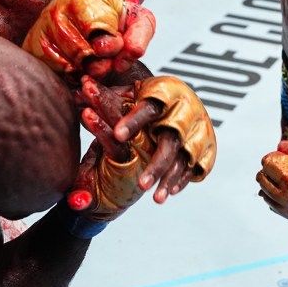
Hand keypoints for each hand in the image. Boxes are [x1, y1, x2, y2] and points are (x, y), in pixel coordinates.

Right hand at [23, 0, 154, 77]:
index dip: (111, 47)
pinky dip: (67, 73)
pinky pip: (51, 68)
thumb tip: (131, 53)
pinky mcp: (33, 42)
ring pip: (64, 64)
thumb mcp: (137, 19)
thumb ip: (139, 36)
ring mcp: (42, 26)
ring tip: (90, 58)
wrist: (94, 5)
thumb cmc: (115, 14)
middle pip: (79, 53)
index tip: (115, 42)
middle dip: (97, 63)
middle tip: (103, 56)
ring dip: (82, 69)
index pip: (97, 36)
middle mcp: (56, 10)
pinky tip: (76, 63)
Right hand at [66, 78, 151, 220]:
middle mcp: (135, 147)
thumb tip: (78, 201)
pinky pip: (117, 107)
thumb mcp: (88, 202)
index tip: (86, 114)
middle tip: (87, 87)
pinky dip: (103, 97)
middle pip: (122, 122)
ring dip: (103, 97)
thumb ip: (82, 200)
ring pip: (121, 111)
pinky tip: (88, 83)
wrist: (107, 196)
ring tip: (86, 82)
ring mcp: (132, 136)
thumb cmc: (97, 198)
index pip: (116, 144)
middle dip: (104, 104)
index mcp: (128, 165)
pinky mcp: (126, 128)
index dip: (101, 130)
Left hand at [112, 76, 216, 202]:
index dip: (134, 121)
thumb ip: (109, 94)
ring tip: (155, 198)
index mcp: (165, 91)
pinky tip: (169, 192)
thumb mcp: (131, 90)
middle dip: (157, 164)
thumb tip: (81, 88)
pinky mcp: (206, 145)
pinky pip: (198, 165)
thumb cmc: (147, 95)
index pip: (149, 107)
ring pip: (185, 158)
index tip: (117, 135)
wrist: (182, 98)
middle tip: (140, 186)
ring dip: (169, 178)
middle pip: (172, 139)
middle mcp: (185, 110)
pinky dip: (183, 178)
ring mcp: (198, 129)